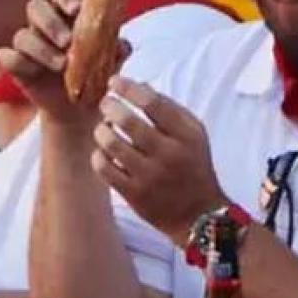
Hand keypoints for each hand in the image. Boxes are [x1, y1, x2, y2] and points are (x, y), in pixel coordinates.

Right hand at [0, 0, 130, 126]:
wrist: (81, 110)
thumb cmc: (96, 77)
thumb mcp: (111, 64)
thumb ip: (117, 51)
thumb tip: (123, 45)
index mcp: (68, 15)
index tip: (76, 9)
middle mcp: (45, 25)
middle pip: (36, 7)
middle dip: (50, 21)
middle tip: (67, 40)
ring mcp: (29, 45)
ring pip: (22, 34)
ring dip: (40, 49)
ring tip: (61, 65)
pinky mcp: (17, 65)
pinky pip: (6, 56)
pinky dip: (16, 61)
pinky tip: (31, 71)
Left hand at [92, 77, 227, 244]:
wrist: (198, 215)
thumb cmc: (193, 166)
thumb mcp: (194, 134)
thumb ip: (170, 109)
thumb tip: (138, 86)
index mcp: (186, 135)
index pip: (152, 102)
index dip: (128, 88)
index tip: (114, 82)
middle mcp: (168, 154)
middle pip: (127, 121)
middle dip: (109, 106)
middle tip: (105, 104)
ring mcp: (149, 176)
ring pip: (111, 143)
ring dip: (102, 131)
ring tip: (103, 129)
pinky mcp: (134, 195)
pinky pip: (104, 168)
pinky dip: (99, 155)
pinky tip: (104, 152)